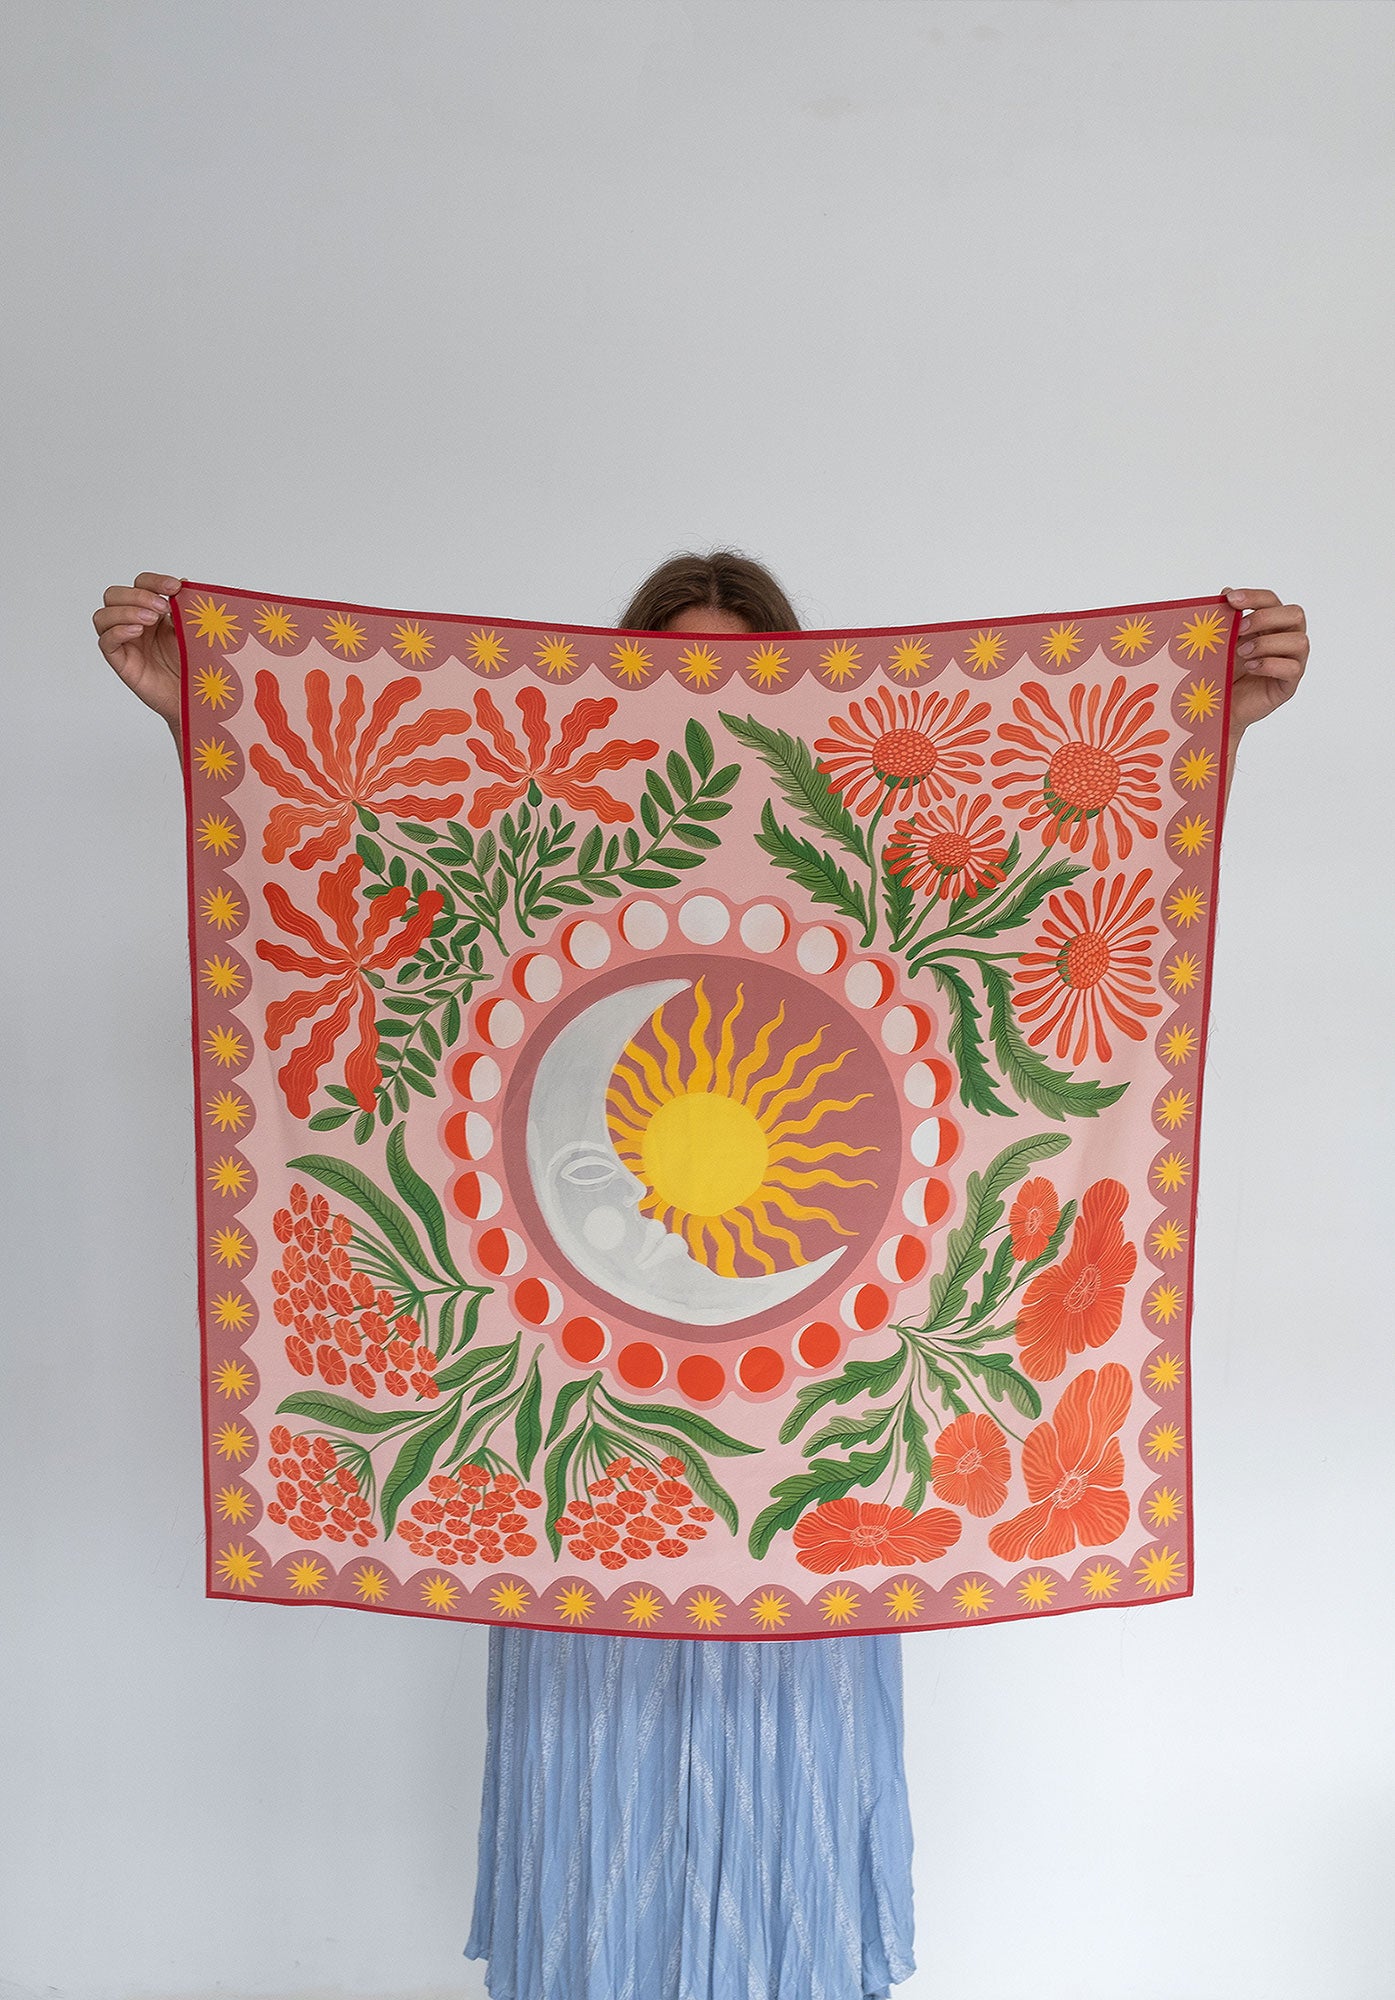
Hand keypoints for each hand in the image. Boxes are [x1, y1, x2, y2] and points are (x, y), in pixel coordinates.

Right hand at [93, 572, 183, 733]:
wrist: (198, 697)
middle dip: (138, 595)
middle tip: (162, 607)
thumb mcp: (195, 631)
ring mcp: (125, 642)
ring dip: (126, 611)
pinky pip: (106, 641)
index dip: (154, 581)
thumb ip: (187, 608)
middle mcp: (134, 623)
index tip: (175, 587)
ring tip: (150, 620)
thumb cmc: (197, 665)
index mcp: (152, 611)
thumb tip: (183, 581)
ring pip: (103, 615)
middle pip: (114, 595)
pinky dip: (117, 631)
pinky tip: (136, 631)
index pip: (141, 584)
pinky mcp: (120, 661)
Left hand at [1223, 588, 1307, 738]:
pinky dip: (1270, 664)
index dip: (1254, 596)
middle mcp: (1285, 640)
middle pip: (1296, 614)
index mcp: (1270, 625)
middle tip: (1240, 629)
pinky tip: (1250, 667)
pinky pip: (1293, 668)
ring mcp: (1291, 662)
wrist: (1215, 708)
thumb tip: (1227, 590)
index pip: (1272, 600)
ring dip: (1268, 643)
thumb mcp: (1220, 643)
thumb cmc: (1220, 672)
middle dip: (1266, 618)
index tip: (1230, 599)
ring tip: (1242, 653)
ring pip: (1300, 641)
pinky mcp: (1288, 685)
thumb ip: (1225, 619)